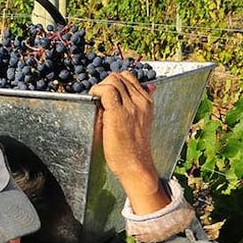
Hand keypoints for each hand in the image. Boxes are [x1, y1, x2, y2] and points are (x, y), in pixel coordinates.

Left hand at [90, 71, 169, 213]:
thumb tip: (150, 86)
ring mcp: (130, 106)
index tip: (106, 91)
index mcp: (147, 102)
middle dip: (106, 83)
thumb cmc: (135, 147)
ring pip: (112, 81)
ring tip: (95, 98)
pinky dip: (96, 90)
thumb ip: (142, 104)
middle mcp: (140, 101)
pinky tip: (93, 98)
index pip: (130, 78)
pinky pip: (106, 90)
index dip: (115, 81)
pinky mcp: (118, 113)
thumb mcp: (143, 120)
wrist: (136, 165)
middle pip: (119, 77)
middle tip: (98, 96)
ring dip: (100, 86)